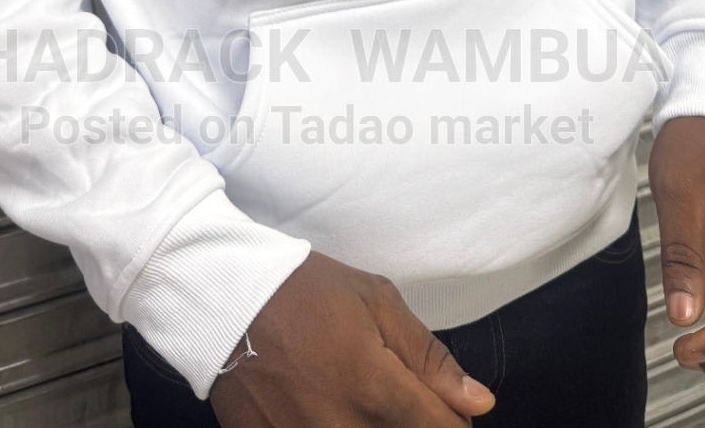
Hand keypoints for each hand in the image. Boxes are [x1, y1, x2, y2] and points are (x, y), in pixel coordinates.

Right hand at [209, 251, 495, 426]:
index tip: (444, 406)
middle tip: (392, 391)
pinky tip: (324, 403)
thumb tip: (479, 404)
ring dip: (373, 423)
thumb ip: (429, 357)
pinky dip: (333, 426)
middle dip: (412, 422)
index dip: (454, 420)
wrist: (224, 296)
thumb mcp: (374, 300)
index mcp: (373, 387)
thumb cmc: (303, 289)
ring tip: (355, 394)